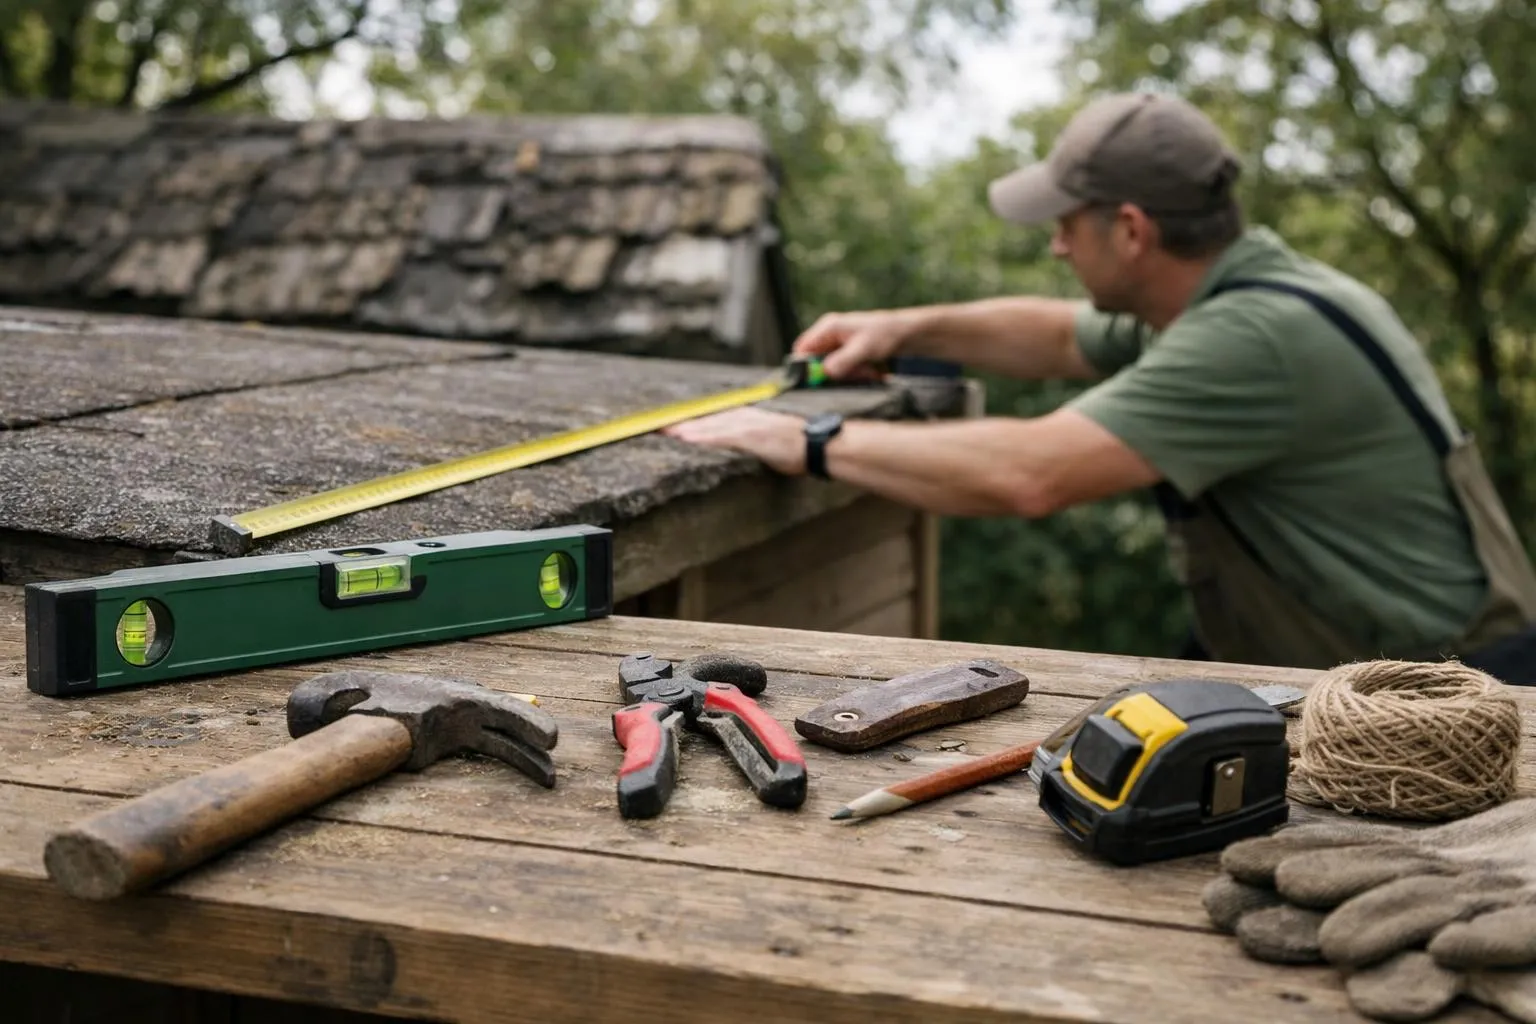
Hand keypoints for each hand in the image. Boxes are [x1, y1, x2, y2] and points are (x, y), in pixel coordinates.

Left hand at [661, 408, 807, 474]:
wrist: (817, 445)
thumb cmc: (797, 448)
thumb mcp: (768, 442)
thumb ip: (750, 441)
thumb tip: (735, 445)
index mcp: (746, 418)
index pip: (711, 417)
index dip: (688, 420)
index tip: (667, 423)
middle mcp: (744, 417)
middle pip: (705, 418)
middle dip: (679, 422)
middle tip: (653, 425)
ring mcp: (747, 426)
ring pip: (709, 425)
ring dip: (685, 428)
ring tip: (662, 431)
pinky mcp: (752, 436)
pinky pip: (723, 436)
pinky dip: (704, 437)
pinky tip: (687, 439)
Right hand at [792, 309, 917, 379]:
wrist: (904, 333)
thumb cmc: (884, 334)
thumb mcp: (863, 349)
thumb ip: (843, 361)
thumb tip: (825, 372)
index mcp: (827, 327)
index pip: (802, 349)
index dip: (805, 367)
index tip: (817, 381)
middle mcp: (828, 334)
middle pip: (816, 361)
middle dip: (832, 373)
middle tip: (853, 374)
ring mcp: (836, 344)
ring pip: (830, 367)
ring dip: (847, 374)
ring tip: (866, 370)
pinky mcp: (845, 352)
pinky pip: (841, 368)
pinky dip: (853, 373)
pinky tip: (869, 370)